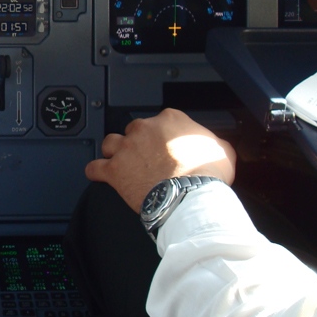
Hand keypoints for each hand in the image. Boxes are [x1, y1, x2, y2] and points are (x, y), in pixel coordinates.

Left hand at [85, 108, 236, 212]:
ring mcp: (126, 149)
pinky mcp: (114, 170)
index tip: (165, 146)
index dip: (161, 136)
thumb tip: (215, 146)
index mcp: (169, 120)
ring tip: (122, 163)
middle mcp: (144, 130)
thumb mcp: (222, 150)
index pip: (160, 121)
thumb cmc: (206, 174)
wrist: (191, 196)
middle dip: (138, 144)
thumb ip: (213, 142)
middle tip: (147, 160)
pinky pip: (95, 167)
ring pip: (110, 143)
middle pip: (133, 131)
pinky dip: (96, 171)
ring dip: (114, 153)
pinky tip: (100, 175)